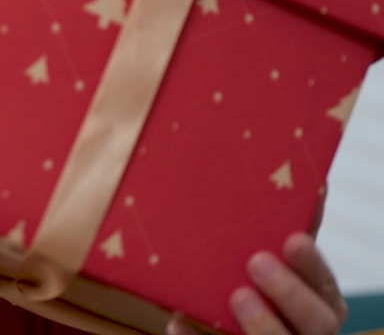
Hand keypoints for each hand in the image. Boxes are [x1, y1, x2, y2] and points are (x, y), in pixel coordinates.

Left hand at [167, 233, 346, 334]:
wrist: (234, 321)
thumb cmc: (262, 286)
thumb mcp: (280, 262)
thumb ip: (288, 234)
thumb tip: (311, 183)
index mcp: (319, 303)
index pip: (325, 286)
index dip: (311, 265)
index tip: (292, 238)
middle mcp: (305, 331)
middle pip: (316, 322)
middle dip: (289, 293)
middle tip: (258, 262)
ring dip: (261, 322)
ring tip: (237, 295)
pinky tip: (177, 323)